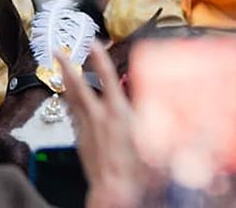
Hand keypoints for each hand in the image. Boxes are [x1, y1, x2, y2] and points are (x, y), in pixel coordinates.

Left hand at [59, 41, 150, 207]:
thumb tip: (175, 101)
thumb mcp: (157, 137)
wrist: (115, 192)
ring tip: (61, 68)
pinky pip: (74, 116)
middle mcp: (99, 118)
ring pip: (73, 100)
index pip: (108, 78)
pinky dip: (71, 103)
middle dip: (69, 67)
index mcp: (119, 113)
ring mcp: (87, 129)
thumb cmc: (138, 170)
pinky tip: (70, 101)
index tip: (95, 43)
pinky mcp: (81, 141)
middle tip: (60, 51)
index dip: (100, 59)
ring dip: (67, 82)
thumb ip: (163, 114)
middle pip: (80, 86)